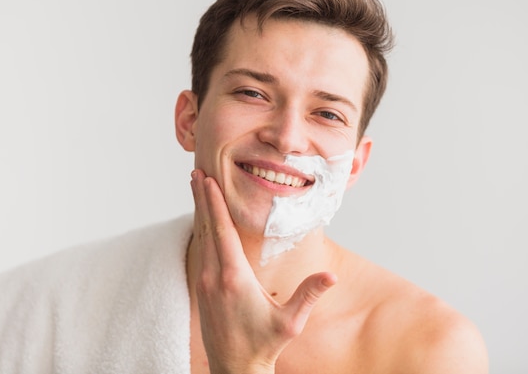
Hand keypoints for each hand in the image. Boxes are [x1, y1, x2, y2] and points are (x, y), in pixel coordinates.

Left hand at [190, 169, 336, 373]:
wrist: (235, 368)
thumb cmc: (263, 344)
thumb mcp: (290, 322)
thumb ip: (309, 295)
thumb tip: (331, 276)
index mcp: (234, 277)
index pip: (222, 231)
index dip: (214, 203)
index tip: (207, 180)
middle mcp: (213, 275)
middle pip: (205, 227)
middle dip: (201, 198)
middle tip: (195, 172)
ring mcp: (204, 281)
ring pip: (200, 237)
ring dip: (199, 211)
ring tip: (196, 188)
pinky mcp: (201, 288)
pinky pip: (200, 249)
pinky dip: (200, 229)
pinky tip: (202, 220)